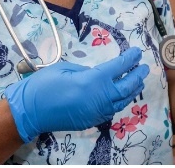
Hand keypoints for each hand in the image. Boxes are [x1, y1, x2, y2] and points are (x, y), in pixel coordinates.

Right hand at [5, 46, 148, 141]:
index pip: (119, 68)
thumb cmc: (44, 85)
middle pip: (126, 86)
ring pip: (122, 101)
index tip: (137, 52)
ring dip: (132, 90)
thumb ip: (85, 70)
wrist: (30, 112)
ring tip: (138, 82)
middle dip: (137, 76)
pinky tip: (120, 97)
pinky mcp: (91, 121)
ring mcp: (97, 112)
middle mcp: (100, 98)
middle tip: (145, 68)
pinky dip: (120, 102)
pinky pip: (112, 110)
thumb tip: (97, 73)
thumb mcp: (65, 68)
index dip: (129, 59)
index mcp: (93, 81)